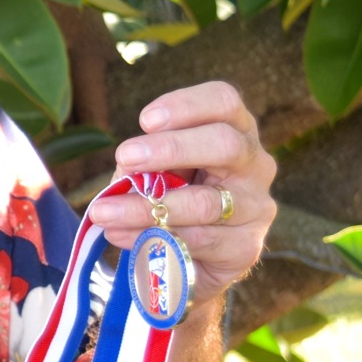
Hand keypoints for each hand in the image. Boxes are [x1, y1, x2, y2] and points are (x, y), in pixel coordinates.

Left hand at [84, 81, 276, 308]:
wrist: (188, 259)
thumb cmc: (170, 197)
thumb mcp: (156, 172)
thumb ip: (144, 164)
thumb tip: (128, 169)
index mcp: (234, 131)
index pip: (224, 102)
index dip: (186, 105)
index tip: (146, 120)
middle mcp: (255, 165)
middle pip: (225, 144)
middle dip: (171, 148)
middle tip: (125, 155)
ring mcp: (256, 207)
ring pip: (205, 203)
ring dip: (146, 207)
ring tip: (104, 212)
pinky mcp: (246, 247)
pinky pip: (198, 240)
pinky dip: (153, 237)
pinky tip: (121, 235)